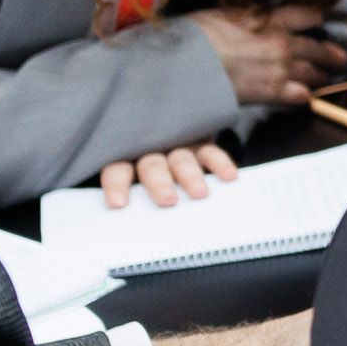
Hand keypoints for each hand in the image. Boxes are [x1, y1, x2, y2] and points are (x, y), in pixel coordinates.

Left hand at [101, 140, 237, 209]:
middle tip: (168, 200)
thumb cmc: (142, 169)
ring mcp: (177, 147)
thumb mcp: (130, 176)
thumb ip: (130, 195)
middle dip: (159, 183)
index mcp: (126, 158)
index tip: (119, 204)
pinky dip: (220, 163)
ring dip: (190, 176)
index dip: (117, 185)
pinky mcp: (200, 144)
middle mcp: (151, 150)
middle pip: (152, 166)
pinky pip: (210, 153)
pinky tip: (229, 177)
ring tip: (200, 194)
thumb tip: (125, 219)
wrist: (169, 127)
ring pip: (181, 161)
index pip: (117, 170)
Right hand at [187, 2, 346, 106]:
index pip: (305, 13)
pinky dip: (305, 96)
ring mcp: (280, 70)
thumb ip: (250, 14)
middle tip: (342, 58)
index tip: (324, 16)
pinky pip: (298, 96)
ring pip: (311, 72)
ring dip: (319, 75)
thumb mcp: (225, 13)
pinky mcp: (271, 93)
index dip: (317, 14)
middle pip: (314, 47)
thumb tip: (262, 13)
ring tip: (325, 77)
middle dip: (329, 53)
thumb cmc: (199, 35)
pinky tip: (307, 97)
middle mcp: (281, 44)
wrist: (188, 66)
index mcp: (270, 20)